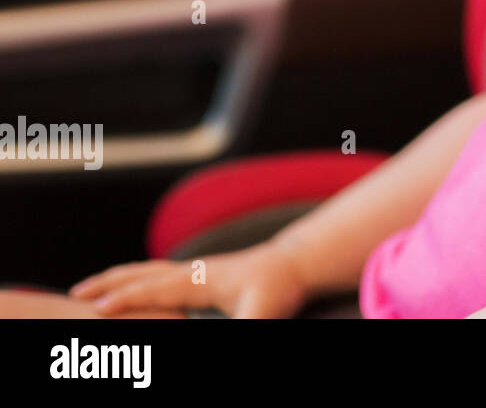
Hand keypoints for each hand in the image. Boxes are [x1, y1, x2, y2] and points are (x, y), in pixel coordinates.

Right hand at [69, 242, 308, 318]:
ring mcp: (196, 269)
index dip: (126, 299)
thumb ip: (241, 328)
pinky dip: (139, 277)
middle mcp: (192, 270)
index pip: (154, 289)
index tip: (94, 309)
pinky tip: (138, 286)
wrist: (295, 262)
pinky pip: (160, 274)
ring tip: (95, 287)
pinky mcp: (203, 273)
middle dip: (109, 283)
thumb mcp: (262, 311)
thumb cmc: (279, 286)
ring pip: (148, 270)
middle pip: (142, 274)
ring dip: (120, 276)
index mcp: (199, 279)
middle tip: (76, 292)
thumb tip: (231, 336)